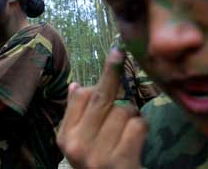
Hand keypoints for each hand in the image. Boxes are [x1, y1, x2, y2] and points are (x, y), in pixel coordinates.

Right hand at [57, 49, 147, 168]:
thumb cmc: (99, 164)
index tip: (114, 54)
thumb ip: (77, 115)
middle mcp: (76, 146)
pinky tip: (137, 142)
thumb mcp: (81, 143)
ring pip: (124, 112)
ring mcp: (97, 155)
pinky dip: (142, 130)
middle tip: (119, 50)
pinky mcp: (119, 163)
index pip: (82, 96)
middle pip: (102, 98)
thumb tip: (75, 86)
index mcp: (65, 137)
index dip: (101, 75)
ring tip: (127, 134)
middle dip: (113, 71)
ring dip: (133, 118)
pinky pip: (137, 126)